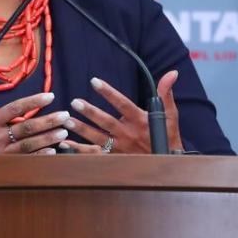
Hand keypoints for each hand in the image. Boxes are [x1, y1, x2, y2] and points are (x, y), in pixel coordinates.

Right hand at [0, 71, 70, 155]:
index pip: (15, 108)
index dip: (33, 102)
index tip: (49, 96)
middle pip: (26, 127)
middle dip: (47, 121)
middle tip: (64, 116)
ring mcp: (0, 153)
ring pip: (28, 146)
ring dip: (47, 139)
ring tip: (63, 133)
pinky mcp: (1, 166)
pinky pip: (23, 162)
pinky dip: (38, 157)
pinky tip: (51, 152)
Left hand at [64, 71, 183, 153]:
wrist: (168, 164)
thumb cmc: (167, 136)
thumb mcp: (170, 115)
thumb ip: (165, 93)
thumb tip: (172, 73)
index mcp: (140, 121)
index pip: (122, 104)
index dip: (108, 92)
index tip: (94, 81)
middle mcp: (128, 134)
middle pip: (106, 122)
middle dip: (90, 112)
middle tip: (75, 102)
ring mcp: (120, 148)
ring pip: (97, 138)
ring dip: (82, 129)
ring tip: (67, 120)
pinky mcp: (114, 159)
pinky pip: (94, 155)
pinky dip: (79, 150)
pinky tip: (65, 143)